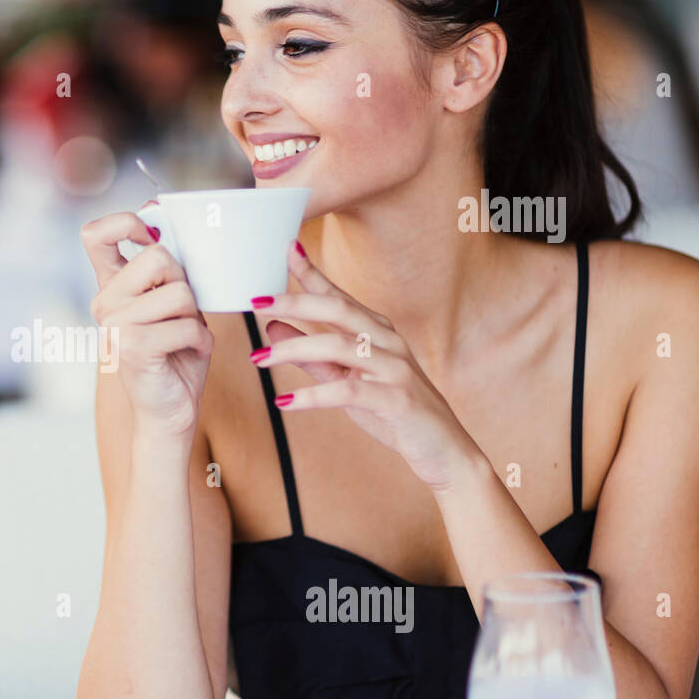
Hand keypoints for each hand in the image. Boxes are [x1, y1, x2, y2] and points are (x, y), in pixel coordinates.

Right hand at [81, 207, 213, 438]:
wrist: (169, 413)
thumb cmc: (176, 355)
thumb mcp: (172, 303)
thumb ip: (166, 269)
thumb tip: (167, 220)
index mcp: (111, 288)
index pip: (94, 234)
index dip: (127, 222)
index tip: (153, 237)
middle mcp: (105, 303)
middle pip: (157, 256)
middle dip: (185, 281)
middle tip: (182, 311)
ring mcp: (115, 326)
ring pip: (179, 292)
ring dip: (196, 315)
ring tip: (186, 336)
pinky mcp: (133, 348)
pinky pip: (186, 324)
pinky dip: (201, 340)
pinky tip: (191, 352)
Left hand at [250, 240, 482, 490]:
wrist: (443, 449)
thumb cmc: (392, 410)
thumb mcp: (346, 378)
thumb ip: (311, 355)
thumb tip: (273, 328)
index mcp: (377, 331)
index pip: (339, 295)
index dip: (312, 272)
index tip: (286, 249)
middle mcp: (388, 341)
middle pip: (339, 309)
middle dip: (295, 302)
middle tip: (256, 304)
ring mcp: (396, 368)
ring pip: (340, 346)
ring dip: (294, 349)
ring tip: (258, 358)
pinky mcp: (397, 399)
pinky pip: (349, 390)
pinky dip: (313, 394)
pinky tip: (284, 400)